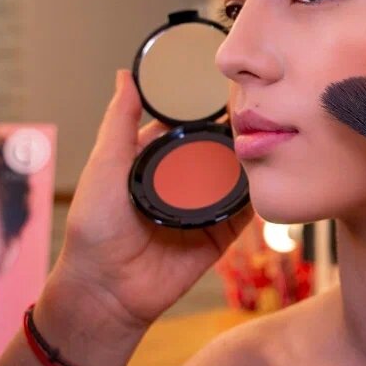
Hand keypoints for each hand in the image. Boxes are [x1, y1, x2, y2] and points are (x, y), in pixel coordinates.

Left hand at [35, 71, 252, 365]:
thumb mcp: (105, 165)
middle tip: (260, 107)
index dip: (203, 108)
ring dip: (250, 159)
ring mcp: (202, 207)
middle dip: (235, 131)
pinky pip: (245, 211)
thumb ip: (119, 121)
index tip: (226, 84)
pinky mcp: (220, 234)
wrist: (106, 290)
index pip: (185, 126)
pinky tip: (272, 174)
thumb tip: (125, 75)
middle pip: (216, 148)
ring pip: (235, 176)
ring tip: (271, 135)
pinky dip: (259, 194)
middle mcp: (181, 180)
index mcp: (153, 160)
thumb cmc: (94, 229)